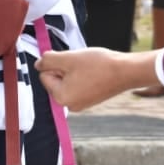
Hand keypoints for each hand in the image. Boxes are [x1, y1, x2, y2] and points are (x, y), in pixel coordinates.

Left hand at [36, 48, 158, 110]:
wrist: (125, 71)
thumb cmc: (98, 65)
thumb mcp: (68, 58)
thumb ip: (48, 60)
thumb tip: (38, 64)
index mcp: (61, 98)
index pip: (44, 76)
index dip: (56, 64)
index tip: (72, 61)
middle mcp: (70, 105)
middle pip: (55, 80)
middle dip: (64, 68)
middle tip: (80, 64)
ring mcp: (81, 104)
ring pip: (67, 81)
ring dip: (73, 71)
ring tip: (89, 68)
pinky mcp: (90, 100)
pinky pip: (78, 85)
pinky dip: (83, 76)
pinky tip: (94, 72)